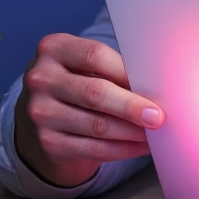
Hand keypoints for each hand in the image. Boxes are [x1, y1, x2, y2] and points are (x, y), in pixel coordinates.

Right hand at [15, 34, 163, 188]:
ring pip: (97, 125)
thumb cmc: (76, 82)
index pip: (95, 56)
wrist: (43, 114)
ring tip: (155, 133)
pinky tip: (140, 146)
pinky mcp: (48, 142)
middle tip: (158, 116)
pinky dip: (123, 149)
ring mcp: (40, 113)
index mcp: (53, 49)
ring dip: (132, 132)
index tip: (153, 85)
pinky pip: (94, 149)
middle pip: (95, 92)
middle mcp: (41, 79)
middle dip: (132, 107)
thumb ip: (112, 68)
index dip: (126, 72)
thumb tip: (155, 87)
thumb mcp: (83, 65)